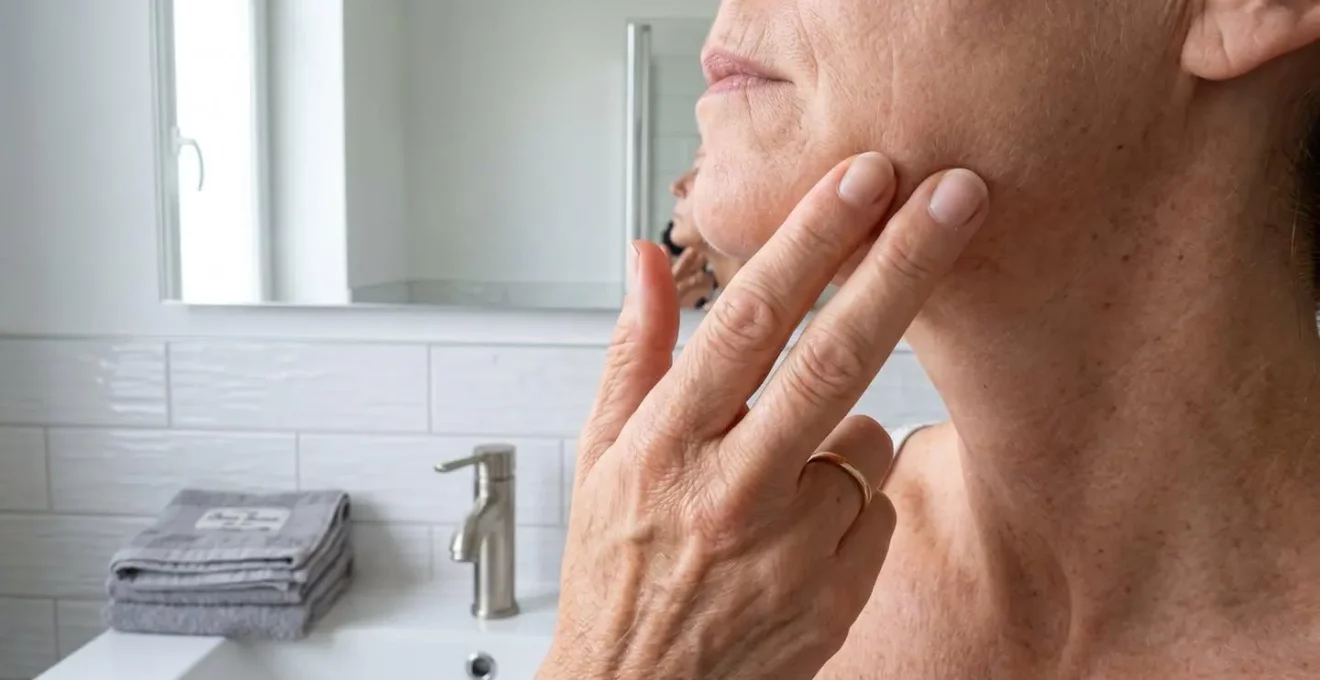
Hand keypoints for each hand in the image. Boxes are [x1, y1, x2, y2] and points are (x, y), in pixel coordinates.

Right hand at [543, 153, 988, 679]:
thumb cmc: (617, 569)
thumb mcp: (600, 454)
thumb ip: (634, 349)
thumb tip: (645, 256)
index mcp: (664, 446)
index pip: (747, 322)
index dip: (811, 240)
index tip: (863, 179)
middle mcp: (728, 493)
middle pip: (835, 360)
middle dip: (904, 267)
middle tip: (958, 196)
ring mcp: (788, 550)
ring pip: (867, 440)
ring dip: (841, 436)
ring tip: (773, 482)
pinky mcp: (835, 595)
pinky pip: (877, 507)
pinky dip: (851, 502)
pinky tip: (795, 534)